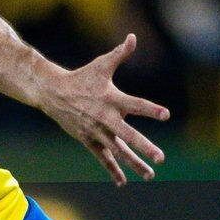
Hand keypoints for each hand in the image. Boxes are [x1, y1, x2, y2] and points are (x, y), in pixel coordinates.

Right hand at [41, 34, 168, 185]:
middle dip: (144, 147)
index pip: (135, 105)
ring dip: (134, 164)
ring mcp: (96, 132)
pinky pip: (103, 159)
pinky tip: (123, 182)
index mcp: (111, 99)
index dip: (151, 109)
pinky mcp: (88, 141)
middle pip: (128, 135)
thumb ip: (120, 53)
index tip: (166, 115)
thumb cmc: (82, 77)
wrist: (52, 93)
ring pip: (118, 152)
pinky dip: (112, 170)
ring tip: (151, 175)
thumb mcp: (101, 65)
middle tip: (161, 158)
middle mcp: (105, 118)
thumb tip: (133, 36)